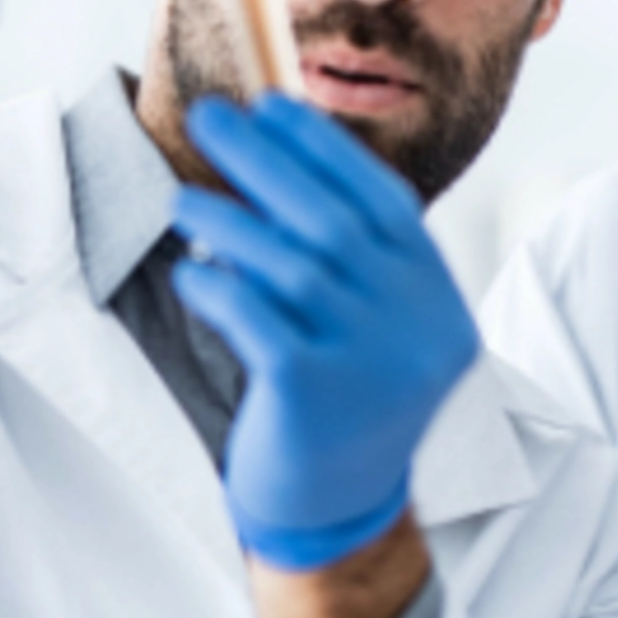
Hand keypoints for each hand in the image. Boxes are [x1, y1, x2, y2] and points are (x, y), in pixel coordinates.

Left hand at [169, 93, 478, 567]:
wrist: (342, 512)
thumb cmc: (345, 404)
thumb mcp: (378, 329)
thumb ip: (357, 263)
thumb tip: (282, 158)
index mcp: (437, 301)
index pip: (384, 203)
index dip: (326, 149)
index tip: (274, 105)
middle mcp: (418, 326)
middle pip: (332, 221)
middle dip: (265, 160)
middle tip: (211, 117)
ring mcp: (372, 361)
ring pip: (288, 263)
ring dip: (225, 220)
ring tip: (179, 197)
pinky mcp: (316, 394)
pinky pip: (253, 316)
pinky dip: (216, 285)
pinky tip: (192, 275)